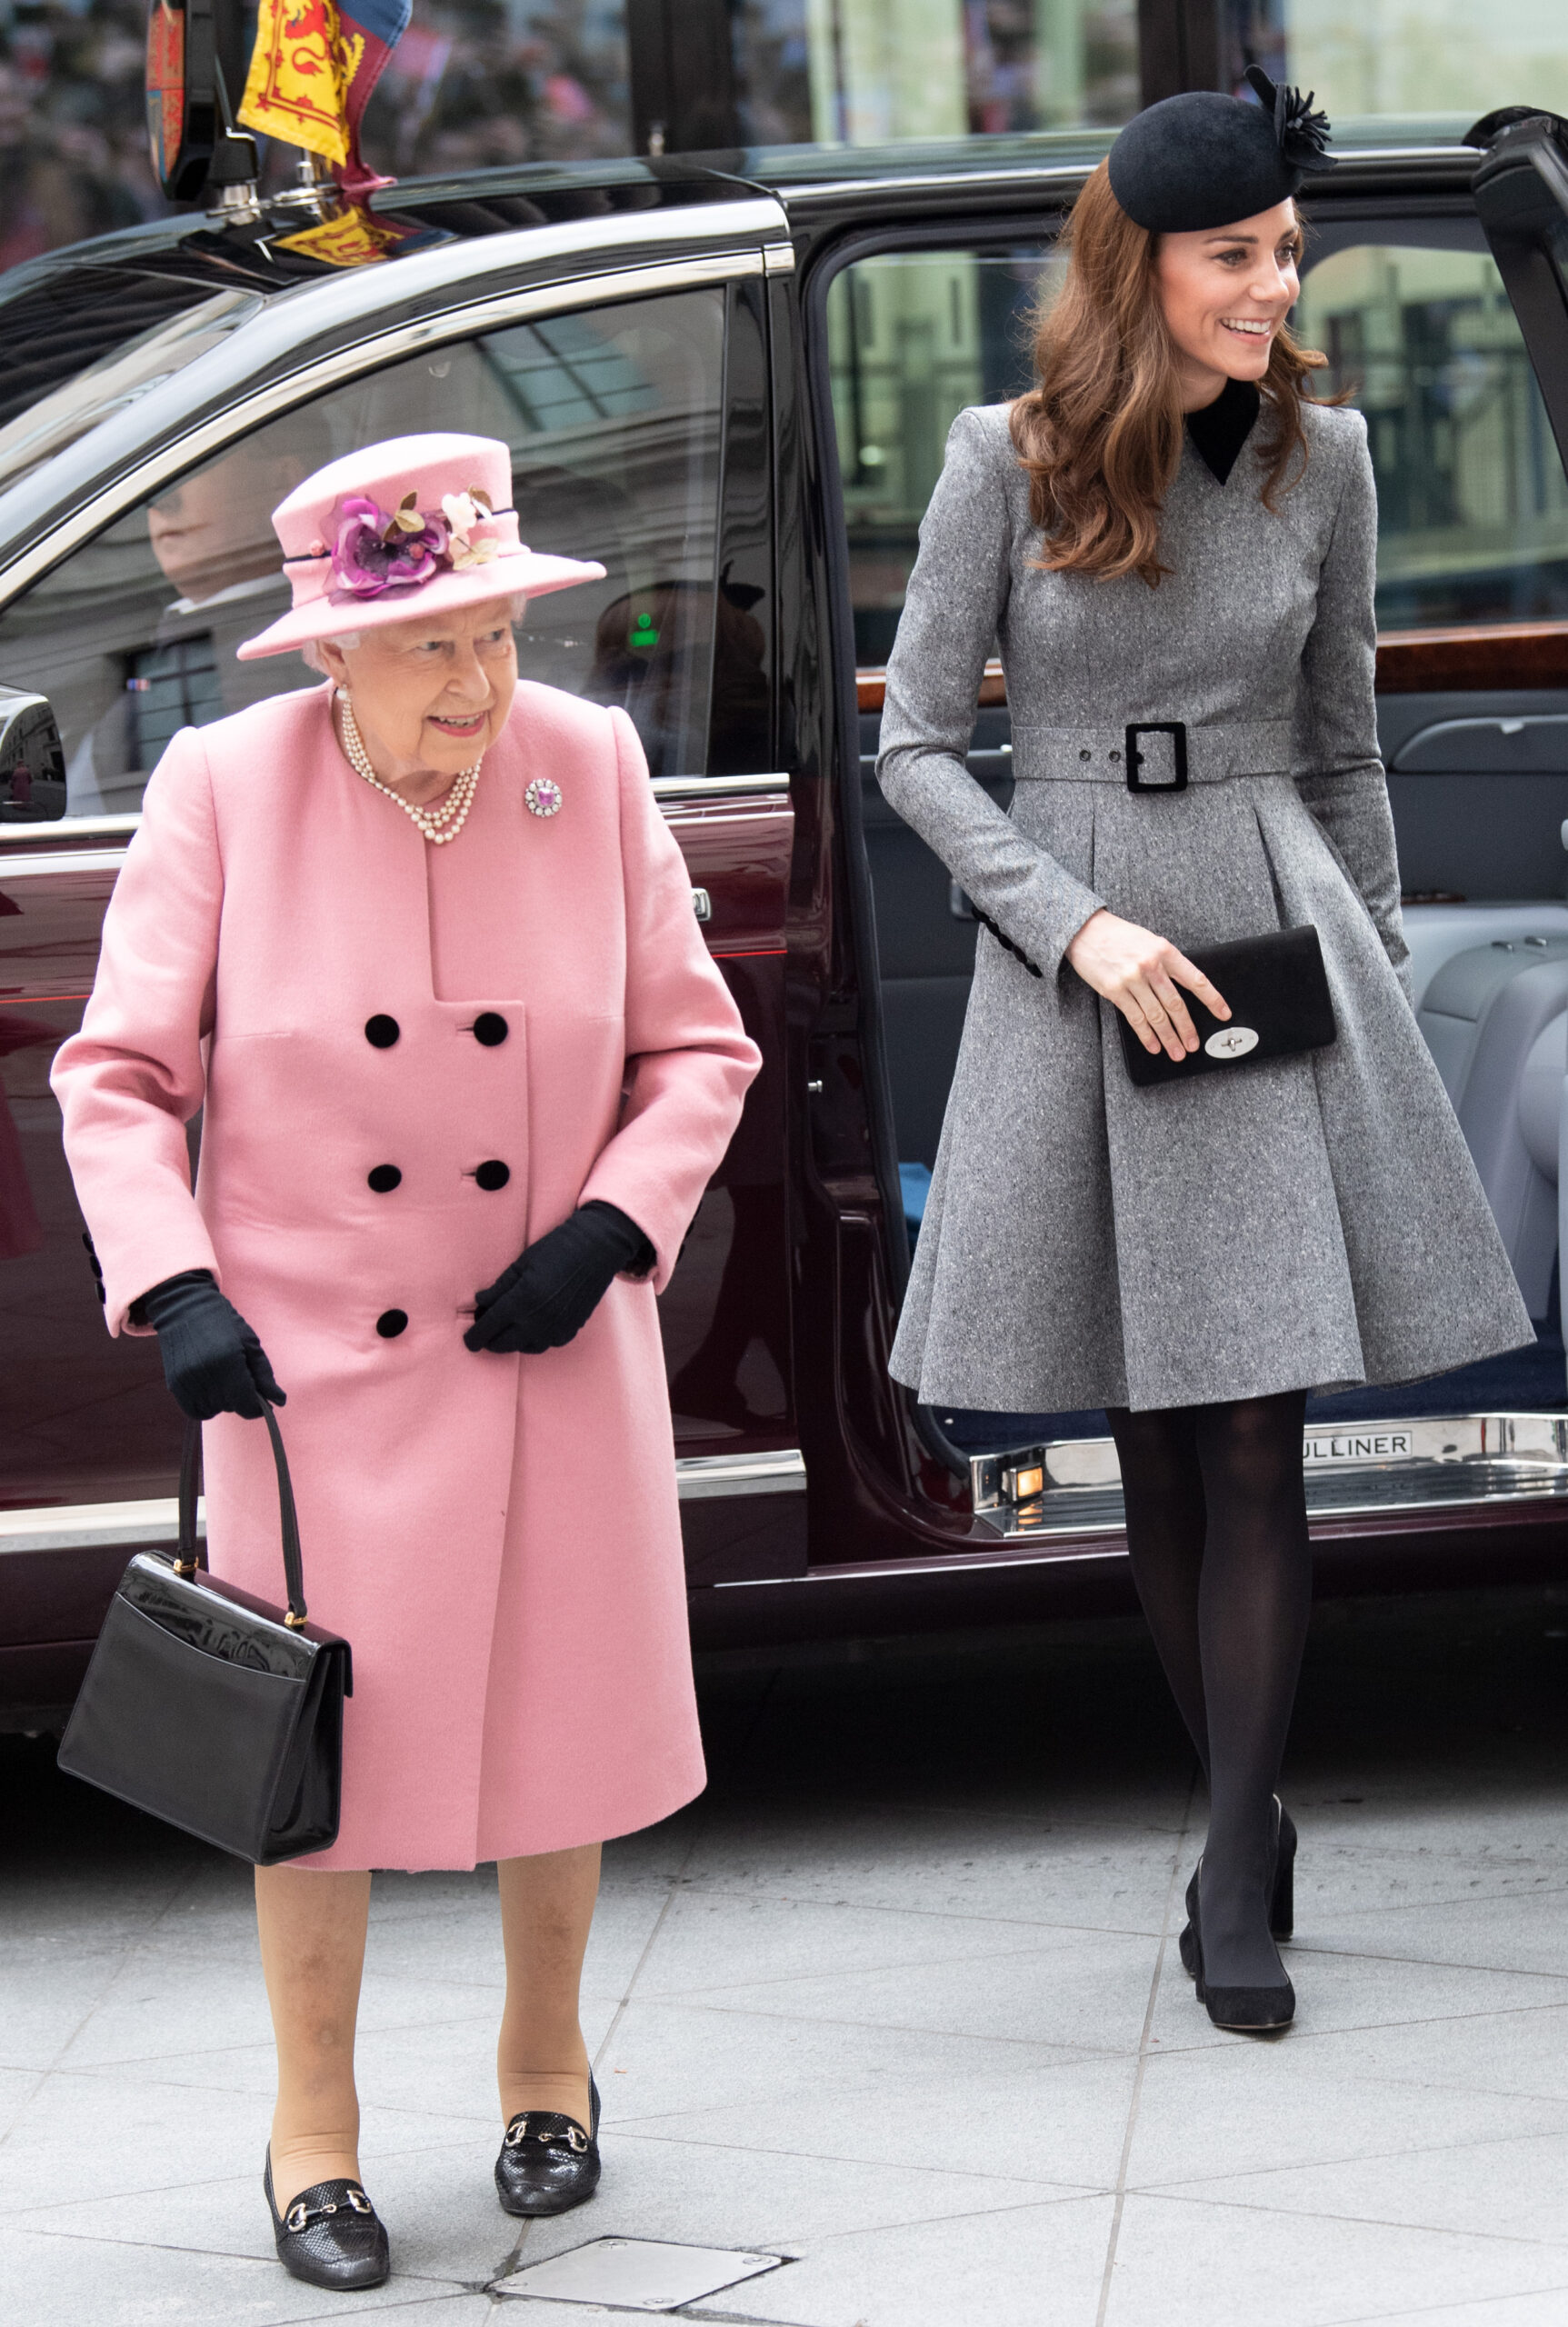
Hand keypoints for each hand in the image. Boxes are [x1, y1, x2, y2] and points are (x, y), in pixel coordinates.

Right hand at [138, 1269, 285, 1420]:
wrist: (184, 1308)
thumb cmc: (224, 1323)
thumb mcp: (250, 1343)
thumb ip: (264, 1375)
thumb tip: (279, 1402)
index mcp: (229, 1360)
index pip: (246, 1404)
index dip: (256, 1407)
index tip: (260, 1400)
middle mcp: (206, 1373)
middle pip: (232, 1408)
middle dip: (240, 1398)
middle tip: (239, 1377)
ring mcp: (187, 1380)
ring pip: (214, 1410)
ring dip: (222, 1402)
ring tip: (222, 1380)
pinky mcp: (174, 1384)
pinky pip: (195, 1411)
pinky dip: (205, 1407)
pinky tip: (211, 1390)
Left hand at [464, 1203, 653, 1355]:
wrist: (597, 1249)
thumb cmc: (557, 1249)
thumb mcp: (522, 1263)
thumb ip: (499, 1287)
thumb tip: (480, 1303)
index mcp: (522, 1299)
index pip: (490, 1326)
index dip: (475, 1336)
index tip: (468, 1341)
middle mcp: (538, 1319)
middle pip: (505, 1343)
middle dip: (491, 1342)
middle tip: (483, 1338)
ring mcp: (556, 1327)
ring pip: (526, 1347)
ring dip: (512, 1342)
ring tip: (506, 1333)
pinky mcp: (571, 1329)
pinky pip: (546, 1344)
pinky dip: (533, 1341)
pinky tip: (529, 1330)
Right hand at [1065, 908, 1230, 1059]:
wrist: (1087, 931)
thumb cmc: (1120, 936)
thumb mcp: (1150, 941)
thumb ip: (1167, 962)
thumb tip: (1184, 988)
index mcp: (1165, 951)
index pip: (1196, 979)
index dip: (1212, 999)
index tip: (1223, 1014)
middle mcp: (1151, 965)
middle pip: (1176, 1004)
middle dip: (1187, 1029)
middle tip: (1193, 1045)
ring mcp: (1132, 979)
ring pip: (1157, 1016)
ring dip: (1168, 1038)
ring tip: (1177, 1052)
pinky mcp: (1115, 990)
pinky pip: (1135, 1018)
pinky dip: (1146, 1035)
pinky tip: (1154, 1045)